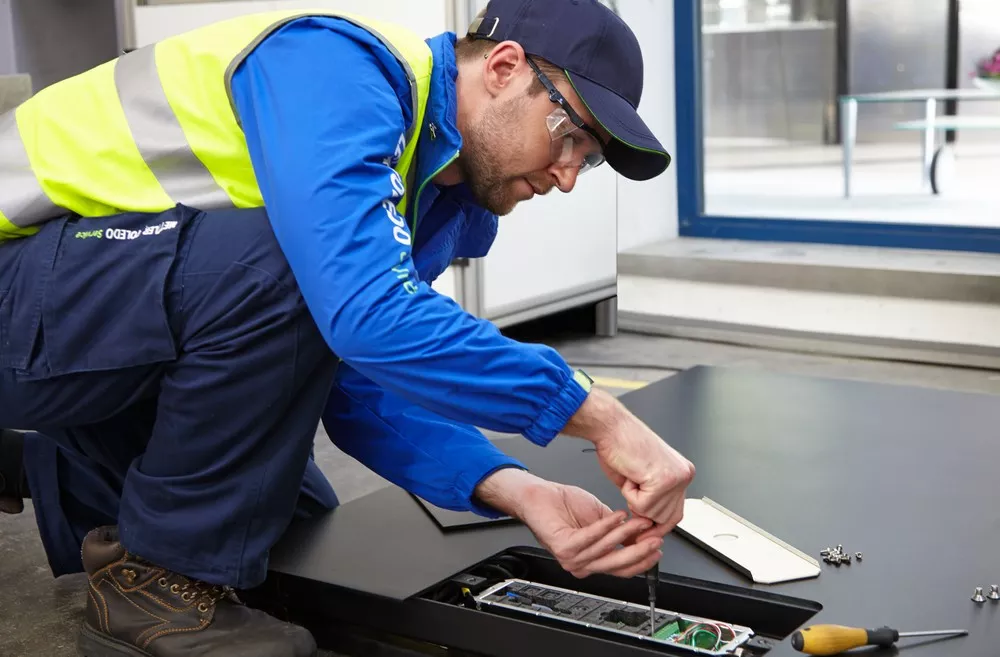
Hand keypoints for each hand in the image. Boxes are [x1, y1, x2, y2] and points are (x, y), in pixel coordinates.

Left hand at [475, 469, 661, 578]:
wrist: (539, 496)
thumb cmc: (565, 506)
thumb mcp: (602, 520)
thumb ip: (621, 533)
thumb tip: (644, 538)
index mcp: (592, 561)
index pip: (622, 570)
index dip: (642, 560)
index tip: (657, 548)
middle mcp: (581, 564)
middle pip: (617, 565)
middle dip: (640, 550)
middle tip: (654, 537)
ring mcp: (571, 558)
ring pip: (606, 550)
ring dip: (626, 533)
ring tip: (638, 519)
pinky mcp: (563, 547)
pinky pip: (590, 537)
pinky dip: (607, 526)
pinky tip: (618, 515)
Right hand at [563, 388, 694, 535]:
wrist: (611, 427)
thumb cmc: (621, 446)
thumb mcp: (643, 479)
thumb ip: (653, 500)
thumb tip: (652, 527)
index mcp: (682, 473)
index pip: (676, 513)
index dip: (657, 524)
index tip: (644, 533)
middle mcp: (684, 475)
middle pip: (666, 518)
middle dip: (644, 510)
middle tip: (632, 486)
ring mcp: (677, 478)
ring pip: (653, 514)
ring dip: (634, 499)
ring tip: (632, 475)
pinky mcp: (663, 480)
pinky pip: (641, 505)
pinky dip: (629, 493)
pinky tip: (630, 473)